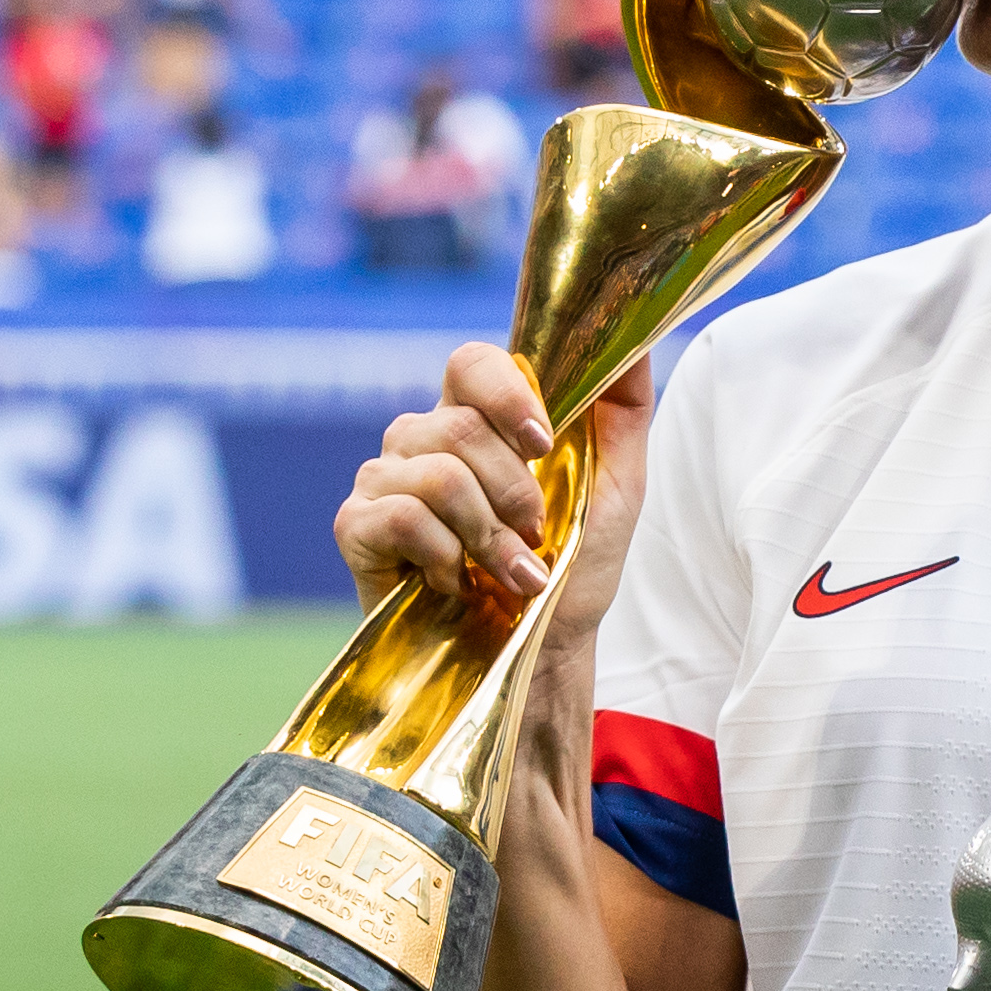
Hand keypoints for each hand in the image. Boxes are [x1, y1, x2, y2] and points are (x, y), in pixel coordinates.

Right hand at [334, 338, 656, 637]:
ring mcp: (383, 480)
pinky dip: (443, 557)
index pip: (473, 363)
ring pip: (437, 473)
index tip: (546, 445)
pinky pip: (399, 515)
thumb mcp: (618, 486)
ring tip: (508, 572)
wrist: (543, 654)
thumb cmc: (574, 570)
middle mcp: (423, 438)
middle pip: (458, 426)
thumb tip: (634, 336)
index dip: (508, 396)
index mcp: (478, 418)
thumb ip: (623, 407)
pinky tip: (455, 583)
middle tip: (534, 536)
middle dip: (515, 493)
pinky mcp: (356, 528)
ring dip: (489, 535)